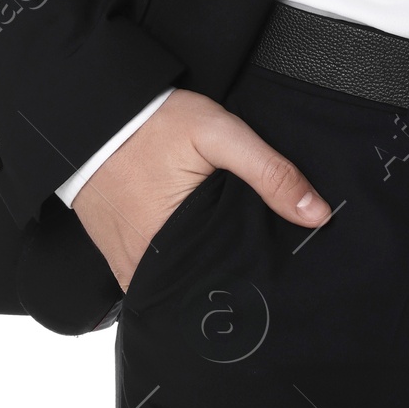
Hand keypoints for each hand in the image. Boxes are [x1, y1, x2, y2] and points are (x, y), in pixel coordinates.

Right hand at [71, 88, 330, 290]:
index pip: (229, 284)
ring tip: (231, 259)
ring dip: (203, 278)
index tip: (279, 278)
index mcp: (177, 246)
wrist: (93, 117)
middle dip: (233, 282)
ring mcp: (130, 267)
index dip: (257, 281)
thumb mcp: (220, 134)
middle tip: (260, 267)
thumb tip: (315, 214)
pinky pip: (155, 278)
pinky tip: (198, 253)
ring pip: (179, 287)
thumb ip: (269, 172)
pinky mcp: (118, 259)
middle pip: (204, 290)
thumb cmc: (153, 124)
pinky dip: (178, 269)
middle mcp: (148, 268)